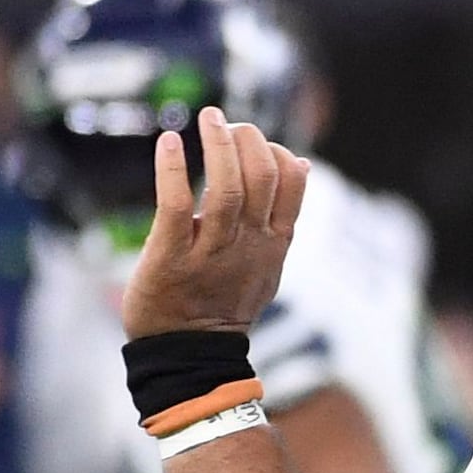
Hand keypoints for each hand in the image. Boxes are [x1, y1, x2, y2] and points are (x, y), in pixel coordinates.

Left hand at [124, 107, 307, 339]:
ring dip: (218, 144)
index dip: (276, 149)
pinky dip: (174, 169)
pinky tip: (170, 142)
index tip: (253, 141)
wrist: (188, 355)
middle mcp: (248, 244)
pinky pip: (176, 204)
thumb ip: (284, 216)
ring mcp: (211, 252)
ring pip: (225, 188)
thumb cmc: (223, 303)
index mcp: (273, 243)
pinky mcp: (171, 256)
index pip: (291, 181)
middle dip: (248, 139)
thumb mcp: (267, 262)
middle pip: (261, 176)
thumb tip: (303, 163)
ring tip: (209, 117)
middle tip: (224, 122)